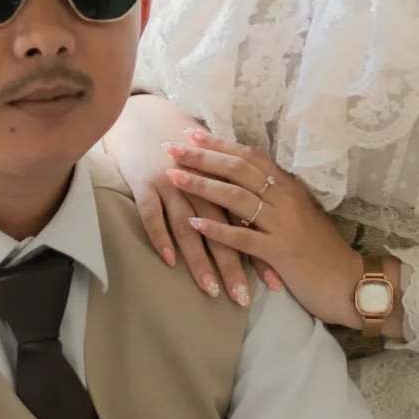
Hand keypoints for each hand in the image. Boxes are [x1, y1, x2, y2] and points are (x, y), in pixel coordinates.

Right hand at [101, 95, 254, 305]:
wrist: (143, 119)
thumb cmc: (182, 147)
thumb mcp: (213, 167)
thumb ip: (234, 190)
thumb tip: (260, 224)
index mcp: (222, 179)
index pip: (247, 221)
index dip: (260, 250)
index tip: (275, 282)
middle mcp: (200, 183)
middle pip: (222, 229)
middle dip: (234, 265)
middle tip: (243, 298)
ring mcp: (171, 184)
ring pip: (189, 227)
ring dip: (201, 261)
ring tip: (211, 291)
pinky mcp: (144, 185)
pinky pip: (153, 215)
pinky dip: (161, 238)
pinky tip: (170, 263)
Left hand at [165, 134, 401, 336]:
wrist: (349, 281)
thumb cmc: (321, 248)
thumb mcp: (300, 213)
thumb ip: (275, 197)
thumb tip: (244, 181)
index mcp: (289, 186)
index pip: (250, 156)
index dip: (220, 144)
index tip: (191, 133)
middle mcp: (286, 199)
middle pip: (239, 170)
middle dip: (202, 157)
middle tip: (171, 147)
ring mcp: (283, 225)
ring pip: (237, 198)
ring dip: (203, 185)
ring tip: (173, 176)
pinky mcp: (280, 253)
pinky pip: (243, 238)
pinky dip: (217, 230)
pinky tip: (194, 224)